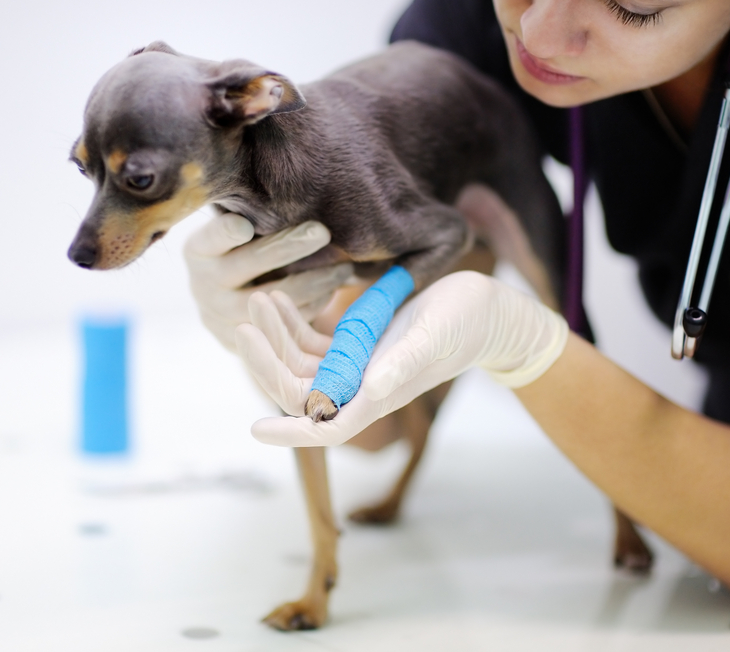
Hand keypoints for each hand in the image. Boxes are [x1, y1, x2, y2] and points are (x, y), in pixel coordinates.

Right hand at [182, 212, 352, 351]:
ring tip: (345, 267)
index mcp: (197, 251)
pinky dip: (313, 304)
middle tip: (322, 231)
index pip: (212, 238)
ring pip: (273, 298)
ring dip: (314, 281)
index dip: (226, 233)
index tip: (245, 225)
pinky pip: (285, 324)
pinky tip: (333, 290)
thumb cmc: (238, 253)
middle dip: (289, 246)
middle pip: (249, 264)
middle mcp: (203, 284)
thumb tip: (298, 196)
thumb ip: (251, 219)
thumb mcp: (233, 235)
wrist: (224, 305)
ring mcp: (221, 317)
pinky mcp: (243, 342)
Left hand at [236, 271, 568, 446]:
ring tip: (260, 298)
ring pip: (302, 362)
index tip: (254, 431)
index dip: (290, 432)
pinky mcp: (359, 342)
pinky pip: (315, 341)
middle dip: (269, 361)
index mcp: (378, 395)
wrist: (486, 310)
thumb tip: (368, 391)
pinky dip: (295, 323)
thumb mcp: (432, 339)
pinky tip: (281, 298)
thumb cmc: (465, 325)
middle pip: (300, 389)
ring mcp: (358, 364)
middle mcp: (361, 385)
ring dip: (277, 336)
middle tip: (244, 324)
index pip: (326, 426)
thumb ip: (401, 365)